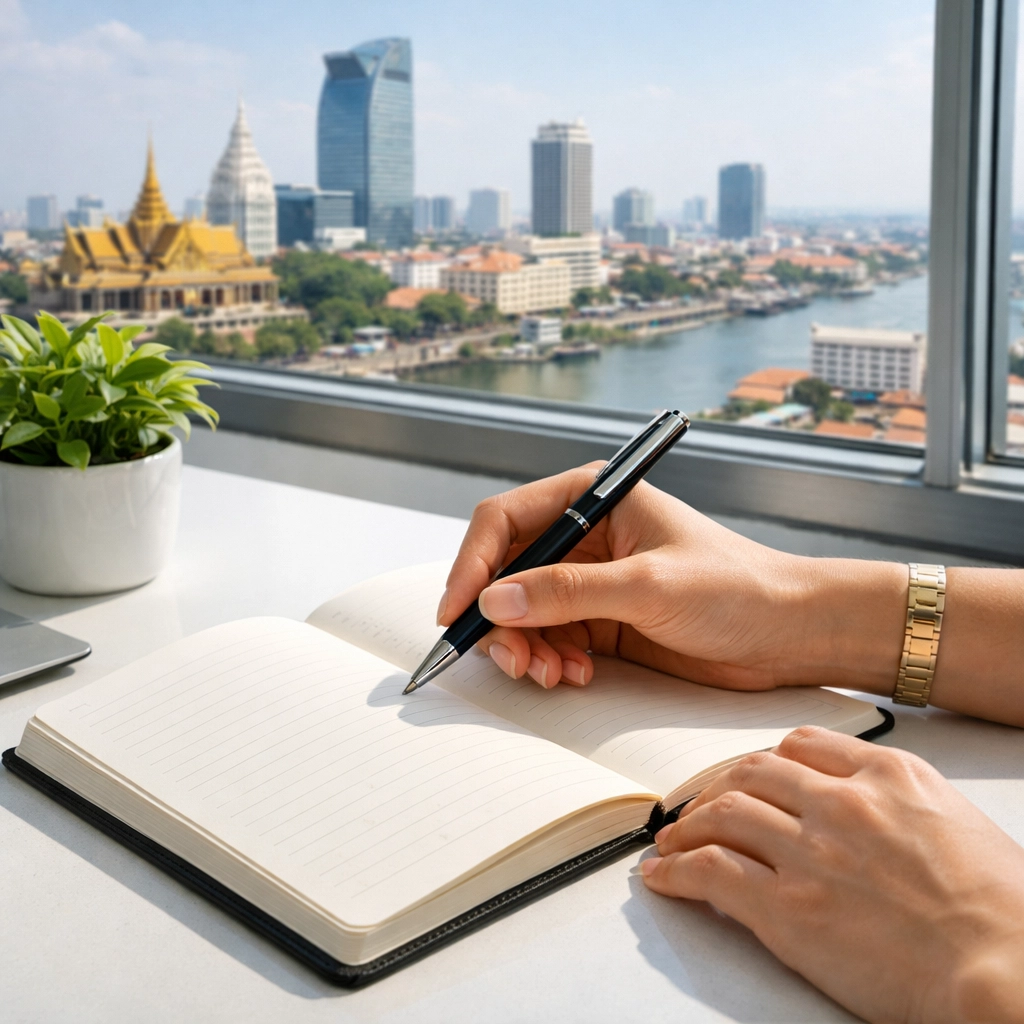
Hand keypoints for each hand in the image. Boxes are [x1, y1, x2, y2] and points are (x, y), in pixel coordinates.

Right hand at [439, 465, 906, 692]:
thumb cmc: (736, 588)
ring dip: (523, 647)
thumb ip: (568, 591)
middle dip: (499, 620)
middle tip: (514, 661)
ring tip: (550, 675)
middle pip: (504, 572)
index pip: (504, 521)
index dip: (471, 565)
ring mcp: (588, 580)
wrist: (788, 633)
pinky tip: (573, 674)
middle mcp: (583, 535)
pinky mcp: (598, 619)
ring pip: (520, 612)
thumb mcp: (649, 585)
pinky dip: (547, 661)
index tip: (456, 612)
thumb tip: (493, 600)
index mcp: (593, 498)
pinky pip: (547, 639)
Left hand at [643, 727, 1023, 1023]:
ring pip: (722, 814)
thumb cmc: (1004, 912)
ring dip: (687, 828)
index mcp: (888, 775)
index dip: (762, 762)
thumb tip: (867, 813)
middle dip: (715, 789)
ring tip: (671, 842)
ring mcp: (812, 851)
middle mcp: (843, 802)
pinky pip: (711, 871)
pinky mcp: (788, 907)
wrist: (1012, 970)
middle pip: (752, 772)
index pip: (801, 746)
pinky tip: (664, 877)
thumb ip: (900, 804)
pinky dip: (678, 871)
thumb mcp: (956, 823)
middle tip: (697, 808)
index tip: (746, 777)